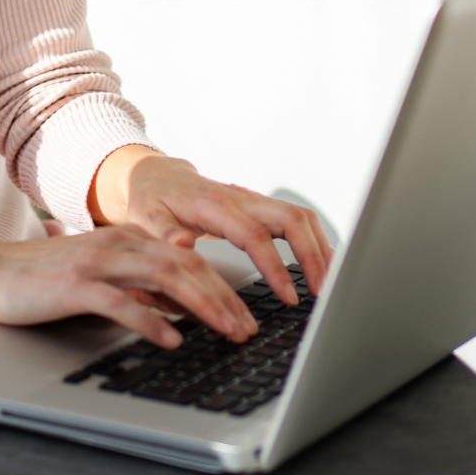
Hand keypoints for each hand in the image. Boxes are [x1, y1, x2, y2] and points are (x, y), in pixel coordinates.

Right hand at [0, 222, 256, 346]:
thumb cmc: (44, 280)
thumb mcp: (102, 278)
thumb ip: (139, 287)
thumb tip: (181, 308)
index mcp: (128, 240)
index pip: (189, 261)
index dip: (223, 288)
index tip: (247, 316)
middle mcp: (118, 244)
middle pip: (185, 268)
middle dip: (223, 299)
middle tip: (248, 329)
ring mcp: (97, 262)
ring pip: (164, 279)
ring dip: (201, 307)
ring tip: (226, 332)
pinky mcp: (75, 285)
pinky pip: (122, 302)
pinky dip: (151, 320)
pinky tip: (172, 339)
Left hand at [91, 146, 332, 306]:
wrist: (157, 177)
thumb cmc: (153, 200)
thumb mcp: (147, 217)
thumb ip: (164, 233)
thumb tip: (181, 245)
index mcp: (215, 205)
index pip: (256, 236)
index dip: (275, 268)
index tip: (288, 297)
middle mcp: (241, 199)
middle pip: (292, 219)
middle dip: (313, 256)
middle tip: (321, 293)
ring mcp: (253, 202)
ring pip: (300, 217)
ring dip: (320, 248)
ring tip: (328, 284)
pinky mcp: (259, 209)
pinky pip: (295, 220)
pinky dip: (313, 242)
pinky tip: (319, 267)